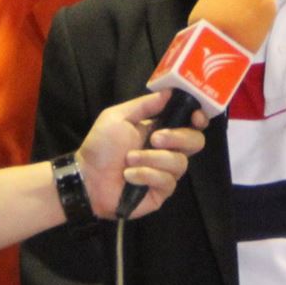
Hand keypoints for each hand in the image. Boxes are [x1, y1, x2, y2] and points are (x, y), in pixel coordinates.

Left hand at [75, 91, 207, 219]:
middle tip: (154, 139)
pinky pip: (167, 182)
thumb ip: (145, 105)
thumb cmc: (101, 146)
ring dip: (152, 159)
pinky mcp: (161, 192)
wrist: (87, 177)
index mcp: (161, 130)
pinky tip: (129, 176)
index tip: (196, 116)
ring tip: (129, 160)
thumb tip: (170, 92)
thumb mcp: (118, 116)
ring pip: (180, 163)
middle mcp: (168, 150)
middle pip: (195, 142)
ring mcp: (166, 173)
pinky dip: (146, 175)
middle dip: (177, 137)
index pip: (191, 124)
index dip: (199, 118)